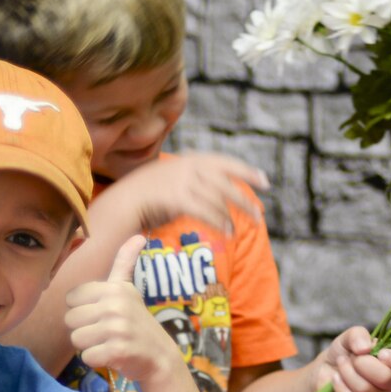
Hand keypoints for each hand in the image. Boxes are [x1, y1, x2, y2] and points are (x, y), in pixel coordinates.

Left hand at [66, 234, 177, 385]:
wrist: (159, 355)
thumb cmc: (136, 321)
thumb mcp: (128, 289)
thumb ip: (125, 262)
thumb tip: (138, 236)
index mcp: (113, 288)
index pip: (71, 299)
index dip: (82, 310)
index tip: (101, 314)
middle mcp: (115, 305)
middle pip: (70, 320)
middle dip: (84, 329)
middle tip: (105, 331)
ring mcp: (117, 328)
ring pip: (76, 339)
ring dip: (89, 345)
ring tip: (108, 342)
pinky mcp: (117, 351)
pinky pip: (86, 357)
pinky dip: (96, 360)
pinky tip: (112, 355)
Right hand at [106, 152, 265, 235]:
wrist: (125, 199)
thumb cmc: (150, 194)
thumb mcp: (175, 178)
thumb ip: (196, 179)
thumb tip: (220, 191)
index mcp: (191, 159)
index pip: (226, 162)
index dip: (247, 171)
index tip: (265, 181)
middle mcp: (189, 167)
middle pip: (225, 183)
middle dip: (244, 200)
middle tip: (259, 216)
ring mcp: (182, 181)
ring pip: (217, 199)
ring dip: (230, 217)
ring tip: (238, 230)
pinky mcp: (176, 198)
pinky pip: (205, 211)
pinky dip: (218, 222)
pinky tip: (227, 232)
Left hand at [316, 327, 390, 391]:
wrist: (323, 370)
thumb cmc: (344, 352)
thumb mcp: (349, 336)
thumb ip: (358, 335)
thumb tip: (365, 348)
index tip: (381, 353)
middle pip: (387, 378)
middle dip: (363, 364)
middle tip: (352, 357)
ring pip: (366, 390)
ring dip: (347, 373)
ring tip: (341, 364)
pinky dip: (340, 387)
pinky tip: (336, 379)